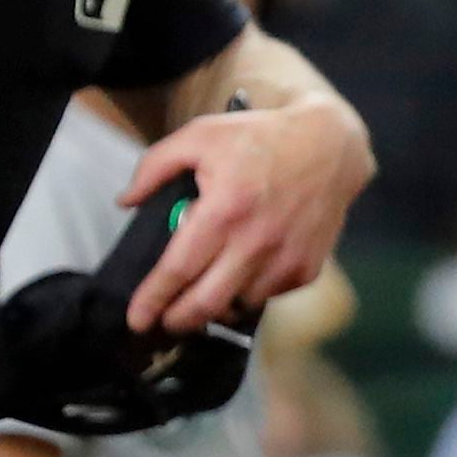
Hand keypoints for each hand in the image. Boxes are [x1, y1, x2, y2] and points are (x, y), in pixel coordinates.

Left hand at [121, 99, 372, 335]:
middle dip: (177, 321)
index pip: (178, 269)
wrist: (330, 146)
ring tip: (202, 291)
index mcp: (225, 208)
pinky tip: (240, 272)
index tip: (136, 319)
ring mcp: (285, 259)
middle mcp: (256, 241)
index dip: (152, 299)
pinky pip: (266, 296)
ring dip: (214, 306)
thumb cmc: (259, 138)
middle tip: (163, 321)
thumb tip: (125, 201)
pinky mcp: (306, 269)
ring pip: (236, 306)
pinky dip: (246, 292)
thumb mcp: (200, 135)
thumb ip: (154, 166)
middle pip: (206, 303)